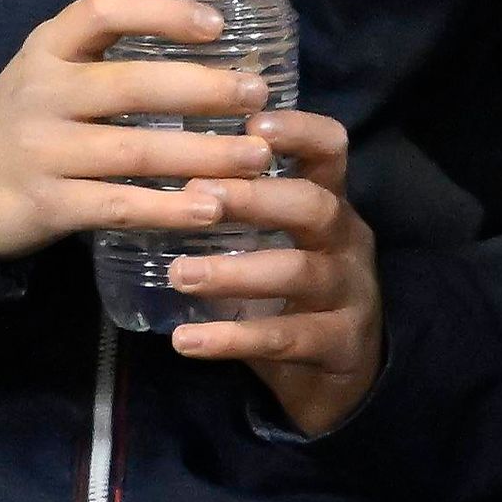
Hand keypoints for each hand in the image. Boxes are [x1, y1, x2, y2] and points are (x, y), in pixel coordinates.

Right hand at [0, 0, 274, 262]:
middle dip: (203, 90)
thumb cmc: (36, 115)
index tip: (217, 26)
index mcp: (48, 46)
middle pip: (131, 86)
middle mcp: (41, 93)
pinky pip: (118, 205)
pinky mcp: (47, 204)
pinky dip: (168, 209)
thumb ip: (110, 50)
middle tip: (257, 95)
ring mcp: (41, 151)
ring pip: (134, 151)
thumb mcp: (55, 66)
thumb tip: (214, 33)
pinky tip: (211, 209)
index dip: (162, 13)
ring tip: (257, 157)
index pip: (104, 10)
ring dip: (202, 155)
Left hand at [164, 110, 381, 438]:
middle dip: (254, 197)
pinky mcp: (339, 344)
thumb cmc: (294, 294)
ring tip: (178, 274)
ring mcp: (350, 293)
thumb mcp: (279, 243)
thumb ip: (237, 213)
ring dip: (234, 272)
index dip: (299, 131)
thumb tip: (152, 173)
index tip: (252, 124)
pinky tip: (186, 341)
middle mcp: (347, 240)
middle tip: (196, 193)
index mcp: (331, 204)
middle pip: (313, 205)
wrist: (342, 376)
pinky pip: (285, 338)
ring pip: (298, 272)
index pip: (331, 150)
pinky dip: (233, 339)